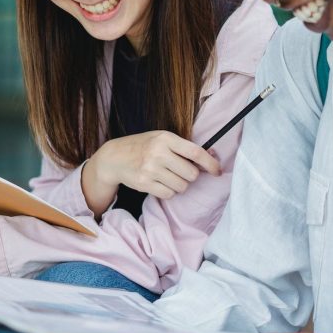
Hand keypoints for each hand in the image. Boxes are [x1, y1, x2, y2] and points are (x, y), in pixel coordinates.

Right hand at [81, 131, 220, 215]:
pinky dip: (168, 192)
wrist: (115, 157)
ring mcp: (151, 169)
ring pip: (181, 186)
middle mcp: (159, 153)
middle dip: (190, 176)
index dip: (210, 163)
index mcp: (166, 138)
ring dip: (179, 185)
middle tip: (181, 172)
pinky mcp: (145, 184)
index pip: (195, 152)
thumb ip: (182, 148)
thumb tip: (211, 158)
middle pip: (191, 174)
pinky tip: (160, 183)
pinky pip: (169, 194)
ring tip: (167, 176)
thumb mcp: (161, 139)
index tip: (217, 171)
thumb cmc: (143, 146)